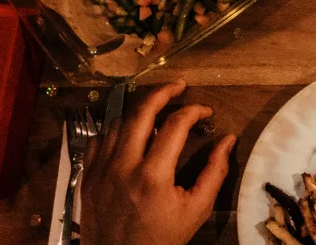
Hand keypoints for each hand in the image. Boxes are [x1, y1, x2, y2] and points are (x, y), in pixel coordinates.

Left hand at [80, 80, 235, 244]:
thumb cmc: (162, 239)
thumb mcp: (197, 210)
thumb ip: (214, 172)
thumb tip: (228, 140)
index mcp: (153, 176)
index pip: (176, 125)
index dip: (194, 110)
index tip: (206, 112)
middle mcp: (123, 167)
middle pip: (142, 112)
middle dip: (163, 92)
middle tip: (179, 86)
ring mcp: (101, 170)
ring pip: (119, 123)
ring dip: (140, 113)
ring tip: (157, 114)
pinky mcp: (87, 176)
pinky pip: (99, 139)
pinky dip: (116, 130)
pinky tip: (130, 134)